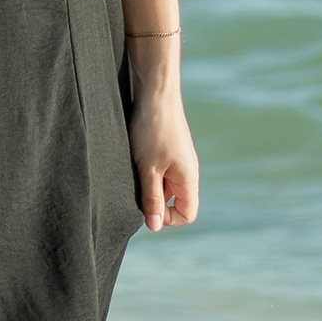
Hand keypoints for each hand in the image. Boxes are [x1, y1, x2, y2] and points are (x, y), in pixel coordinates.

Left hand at [129, 80, 198, 230]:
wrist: (155, 93)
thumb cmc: (151, 131)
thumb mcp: (148, 168)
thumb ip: (152, 198)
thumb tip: (154, 227)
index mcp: (188, 179)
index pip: (186, 214)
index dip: (166, 218)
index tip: (145, 206)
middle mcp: (187, 171)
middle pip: (174, 201)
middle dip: (154, 200)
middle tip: (134, 185)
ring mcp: (178, 159)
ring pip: (164, 184)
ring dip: (148, 184)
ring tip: (132, 168)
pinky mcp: (168, 149)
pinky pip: (160, 170)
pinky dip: (146, 170)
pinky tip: (133, 157)